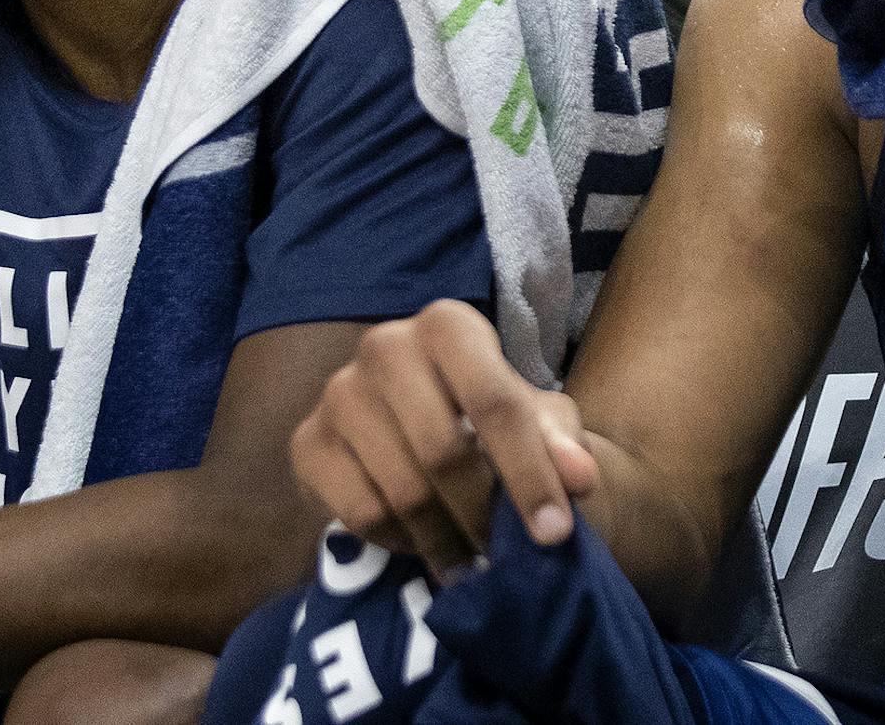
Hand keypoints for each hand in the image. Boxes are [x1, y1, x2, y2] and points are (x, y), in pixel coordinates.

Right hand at [290, 301, 598, 573]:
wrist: (433, 435)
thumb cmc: (494, 423)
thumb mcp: (541, 423)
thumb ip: (561, 443)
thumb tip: (578, 477)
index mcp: (448, 325)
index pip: (495, 403)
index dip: (530, 474)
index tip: (555, 534)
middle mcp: (384, 345)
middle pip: (444, 452)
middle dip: (484, 515)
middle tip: (507, 553)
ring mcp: (338, 393)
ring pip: (403, 491)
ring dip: (448, 539)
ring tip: (474, 558)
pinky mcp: (306, 443)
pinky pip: (361, 513)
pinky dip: (402, 542)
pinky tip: (426, 543)